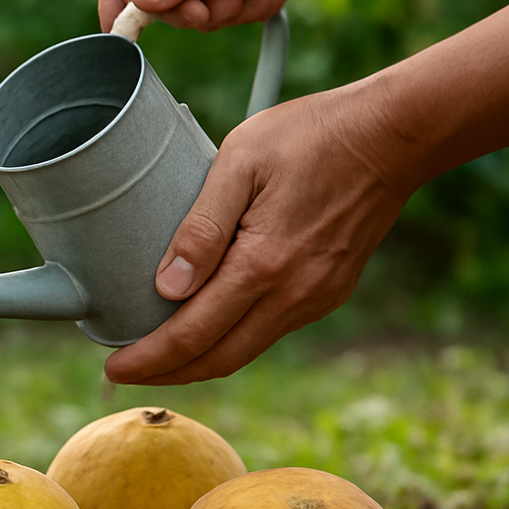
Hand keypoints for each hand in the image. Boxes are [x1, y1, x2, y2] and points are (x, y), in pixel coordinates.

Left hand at [103, 85, 413, 384]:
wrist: (394, 135)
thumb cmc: (311, 136)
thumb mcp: (240, 162)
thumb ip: (201, 226)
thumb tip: (167, 286)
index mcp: (263, 266)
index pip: (192, 335)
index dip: (149, 360)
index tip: (114, 368)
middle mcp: (293, 294)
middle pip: (218, 359)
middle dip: (168, 373)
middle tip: (126, 371)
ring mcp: (316, 297)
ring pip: (246, 350)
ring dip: (199, 361)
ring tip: (158, 355)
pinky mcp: (330, 290)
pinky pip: (271, 330)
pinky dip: (231, 340)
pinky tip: (208, 327)